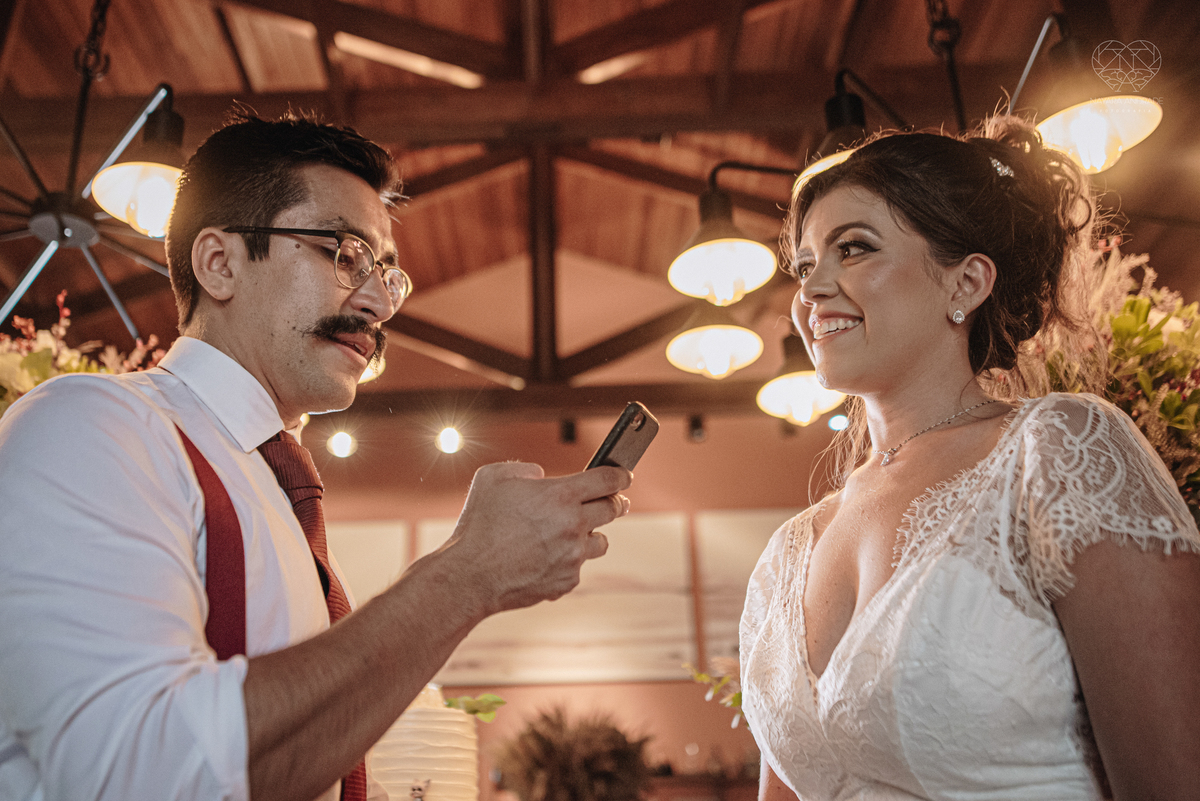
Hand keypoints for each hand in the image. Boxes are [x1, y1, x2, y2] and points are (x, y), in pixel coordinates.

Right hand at [442, 461, 631, 614]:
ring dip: (593, 534)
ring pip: (601, 542)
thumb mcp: (492, 477)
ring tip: (578, 532)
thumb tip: (540, 476)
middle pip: (613, 510)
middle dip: (616, 503)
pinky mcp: (567, 581)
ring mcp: (573, 556)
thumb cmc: (478, 523)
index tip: (624, 475)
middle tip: (616, 501)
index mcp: (561, 495)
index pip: (608, 480)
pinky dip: (567, 562)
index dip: (620, 475)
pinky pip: (577, 567)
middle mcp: (574, 524)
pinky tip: (547, 559)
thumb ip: (523, 469)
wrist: (470, 575)